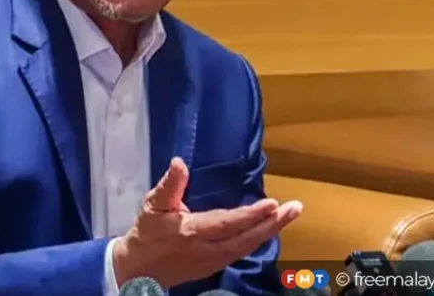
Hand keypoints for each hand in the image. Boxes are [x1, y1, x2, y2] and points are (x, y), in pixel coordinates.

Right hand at [112, 157, 302, 287]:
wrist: (137, 270)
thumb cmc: (146, 233)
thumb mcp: (153, 205)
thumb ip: (169, 185)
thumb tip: (179, 162)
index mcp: (193, 232)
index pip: (228, 223)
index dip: (251, 215)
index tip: (273, 203)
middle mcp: (208, 250)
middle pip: (247, 239)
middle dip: (273, 224)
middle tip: (295, 208)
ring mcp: (213, 261)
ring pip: (248, 247)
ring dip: (270, 231)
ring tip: (289, 214)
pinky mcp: (214, 266)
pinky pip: (242, 252)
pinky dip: (258, 239)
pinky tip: (269, 229)